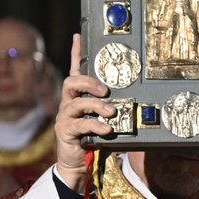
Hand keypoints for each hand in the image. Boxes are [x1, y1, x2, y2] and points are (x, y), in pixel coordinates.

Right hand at [54, 34, 116, 190]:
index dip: (75, 53)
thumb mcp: (103, 118)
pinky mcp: (64, 131)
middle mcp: (68, 103)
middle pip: (71, 82)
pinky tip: (108, 129)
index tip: (78, 35)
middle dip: (89, 82)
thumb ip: (111, 106)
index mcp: (78, 97)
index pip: (75, 70)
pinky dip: (95, 125)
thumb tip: (133, 97)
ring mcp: (64, 117)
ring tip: (111, 112)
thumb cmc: (93, 137)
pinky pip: (79, 124)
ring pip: (76, 103)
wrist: (78, 163)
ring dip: (96, 105)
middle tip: (106, 90)